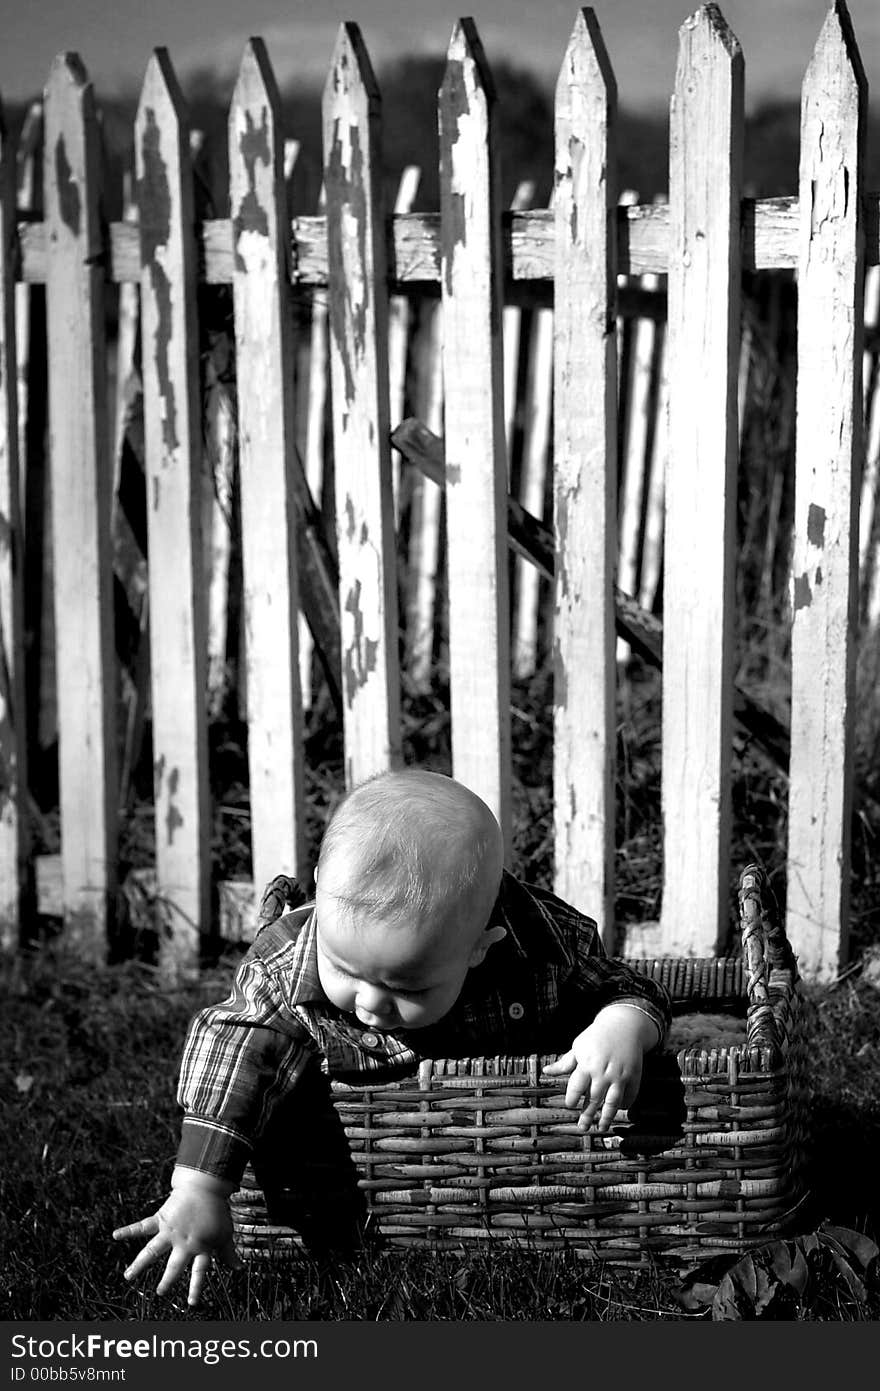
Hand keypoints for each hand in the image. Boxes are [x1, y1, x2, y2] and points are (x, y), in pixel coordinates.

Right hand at [112, 1167, 239, 1306]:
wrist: (205, 1186)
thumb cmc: (216, 1212)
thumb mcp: (225, 1234)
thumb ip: (229, 1254)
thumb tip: (239, 1268)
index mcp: (200, 1247)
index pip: (199, 1272)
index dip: (196, 1288)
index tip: (192, 1304)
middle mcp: (184, 1242)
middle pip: (174, 1265)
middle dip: (167, 1280)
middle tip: (160, 1292)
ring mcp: (170, 1232)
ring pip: (152, 1251)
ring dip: (139, 1264)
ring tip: (127, 1277)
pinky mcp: (161, 1220)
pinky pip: (143, 1226)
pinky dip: (129, 1230)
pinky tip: (115, 1235)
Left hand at [542, 1003, 657, 1132]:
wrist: (624, 1025)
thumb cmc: (597, 1036)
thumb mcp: (579, 1046)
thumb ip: (564, 1063)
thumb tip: (546, 1072)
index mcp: (586, 1064)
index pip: (576, 1087)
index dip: (572, 1098)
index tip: (571, 1104)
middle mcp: (603, 1072)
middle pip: (593, 1099)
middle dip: (587, 1115)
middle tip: (582, 1128)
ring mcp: (619, 1076)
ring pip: (612, 1103)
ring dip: (606, 1118)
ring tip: (600, 1128)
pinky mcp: (633, 1077)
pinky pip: (629, 1096)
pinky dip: (624, 1105)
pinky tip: (618, 1110)